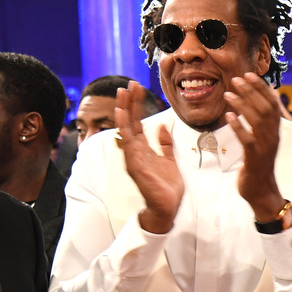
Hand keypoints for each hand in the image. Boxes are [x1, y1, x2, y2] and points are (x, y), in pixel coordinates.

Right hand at [115, 82, 183, 233]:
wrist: (167, 207)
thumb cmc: (167, 187)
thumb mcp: (170, 160)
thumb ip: (165, 144)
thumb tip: (163, 127)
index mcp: (144, 149)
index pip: (138, 123)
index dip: (137, 106)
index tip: (138, 88)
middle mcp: (135, 151)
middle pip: (129, 122)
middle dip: (129, 102)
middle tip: (129, 84)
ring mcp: (133, 157)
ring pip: (125, 128)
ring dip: (124, 109)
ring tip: (123, 92)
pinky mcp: (134, 164)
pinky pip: (127, 143)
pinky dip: (123, 127)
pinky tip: (121, 113)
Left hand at [224, 73, 283, 219]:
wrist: (262, 192)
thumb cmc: (258, 165)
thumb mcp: (261, 142)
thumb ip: (259, 125)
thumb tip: (254, 105)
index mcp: (275, 131)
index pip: (272, 103)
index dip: (262, 88)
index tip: (250, 75)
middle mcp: (273, 136)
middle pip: (266, 108)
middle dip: (252, 91)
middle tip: (237, 79)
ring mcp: (265, 147)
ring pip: (257, 120)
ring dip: (243, 104)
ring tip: (228, 94)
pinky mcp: (254, 158)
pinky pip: (247, 139)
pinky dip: (238, 126)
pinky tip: (228, 116)